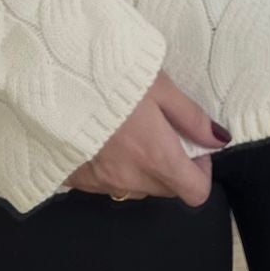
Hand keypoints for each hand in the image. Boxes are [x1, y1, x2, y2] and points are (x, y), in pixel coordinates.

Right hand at [63, 68, 229, 206]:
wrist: (50, 81)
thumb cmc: (112, 77)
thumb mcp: (160, 86)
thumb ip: (191, 117)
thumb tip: (218, 140)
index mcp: (156, 157)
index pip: (195, 193)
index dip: (201, 170)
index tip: (192, 145)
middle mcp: (130, 179)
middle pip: (166, 190)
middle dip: (172, 166)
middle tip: (162, 129)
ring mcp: (101, 184)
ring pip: (136, 188)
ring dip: (142, 169)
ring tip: (129, 131)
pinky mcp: (75, 181)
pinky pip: (106, 184)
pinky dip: (113, 168)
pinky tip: (104, 140)